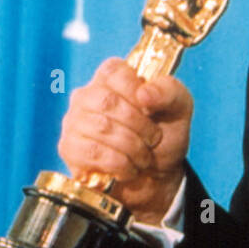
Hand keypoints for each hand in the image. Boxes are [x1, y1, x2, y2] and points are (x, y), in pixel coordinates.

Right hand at [57, 58, 192, 224]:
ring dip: (132, 147)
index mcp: (113, 76)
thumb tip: (144, 92)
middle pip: (106, 101)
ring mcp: (74, 121)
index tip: (152, 111)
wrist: (155, 175)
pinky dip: (119, 163)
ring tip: (143, 156)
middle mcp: (87, 94)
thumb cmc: (164, 133)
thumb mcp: (179, 108)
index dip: (137, 93)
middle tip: (153, 138)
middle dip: (139, 125)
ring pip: (100, 128)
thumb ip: (169, 91)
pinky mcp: (69, 147)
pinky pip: (92, 152)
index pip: (116, 72)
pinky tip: (128, 167)